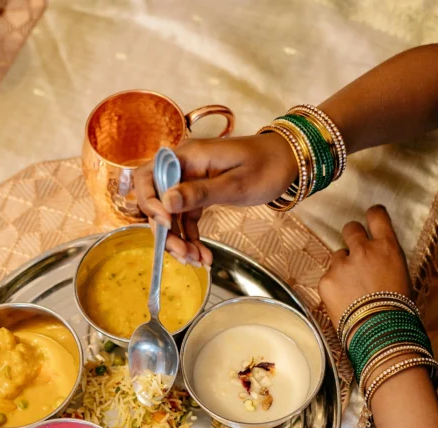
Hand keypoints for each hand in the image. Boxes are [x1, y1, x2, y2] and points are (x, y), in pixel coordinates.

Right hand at [134, 133, 296, 265]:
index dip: (150, 203)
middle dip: (166, 231)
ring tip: (197, 261)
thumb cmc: (266, 167)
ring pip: (172, 215)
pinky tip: (203, 255)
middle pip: (158, 201)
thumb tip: (166, 202)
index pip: (148, 177)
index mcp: (187, 157)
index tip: (166, 225)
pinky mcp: (200, 194)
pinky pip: (187, 218)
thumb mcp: (234, 184)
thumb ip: (199, 193)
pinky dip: (192, 238)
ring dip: (180, 240)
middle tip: (184, 254)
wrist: (289, 160)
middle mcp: (182, 168)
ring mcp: (190, 181)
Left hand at [317, 206, 412, 326]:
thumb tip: (377, 255)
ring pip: (338, 256)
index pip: (376, 215)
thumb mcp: (401, 275)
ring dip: (343, 266)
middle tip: (355, 253)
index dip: (372, 214)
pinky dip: (334, 286)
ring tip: (353, 289)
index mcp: (387, 247)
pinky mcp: (326, 280)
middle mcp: (364, 250)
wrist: (381, 333)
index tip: (370, 217)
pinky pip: (328, 276)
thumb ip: (386, 258)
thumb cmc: (398, 309)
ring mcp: (342, 264)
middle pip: (350, 228)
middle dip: (351, 238)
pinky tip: (344, 301)